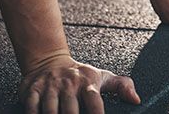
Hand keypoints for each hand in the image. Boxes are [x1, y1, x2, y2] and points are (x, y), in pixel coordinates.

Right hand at [19, 55, 139, 113]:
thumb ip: (121, 86)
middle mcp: (69, 84)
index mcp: (87, 83)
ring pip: (50, 111)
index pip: (94, 102)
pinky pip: (32, 107)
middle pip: (70, 111)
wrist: (49, 59)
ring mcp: (50, 87)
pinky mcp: (32, 90)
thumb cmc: (79, 74)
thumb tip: (136, 100)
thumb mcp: (102, 76)